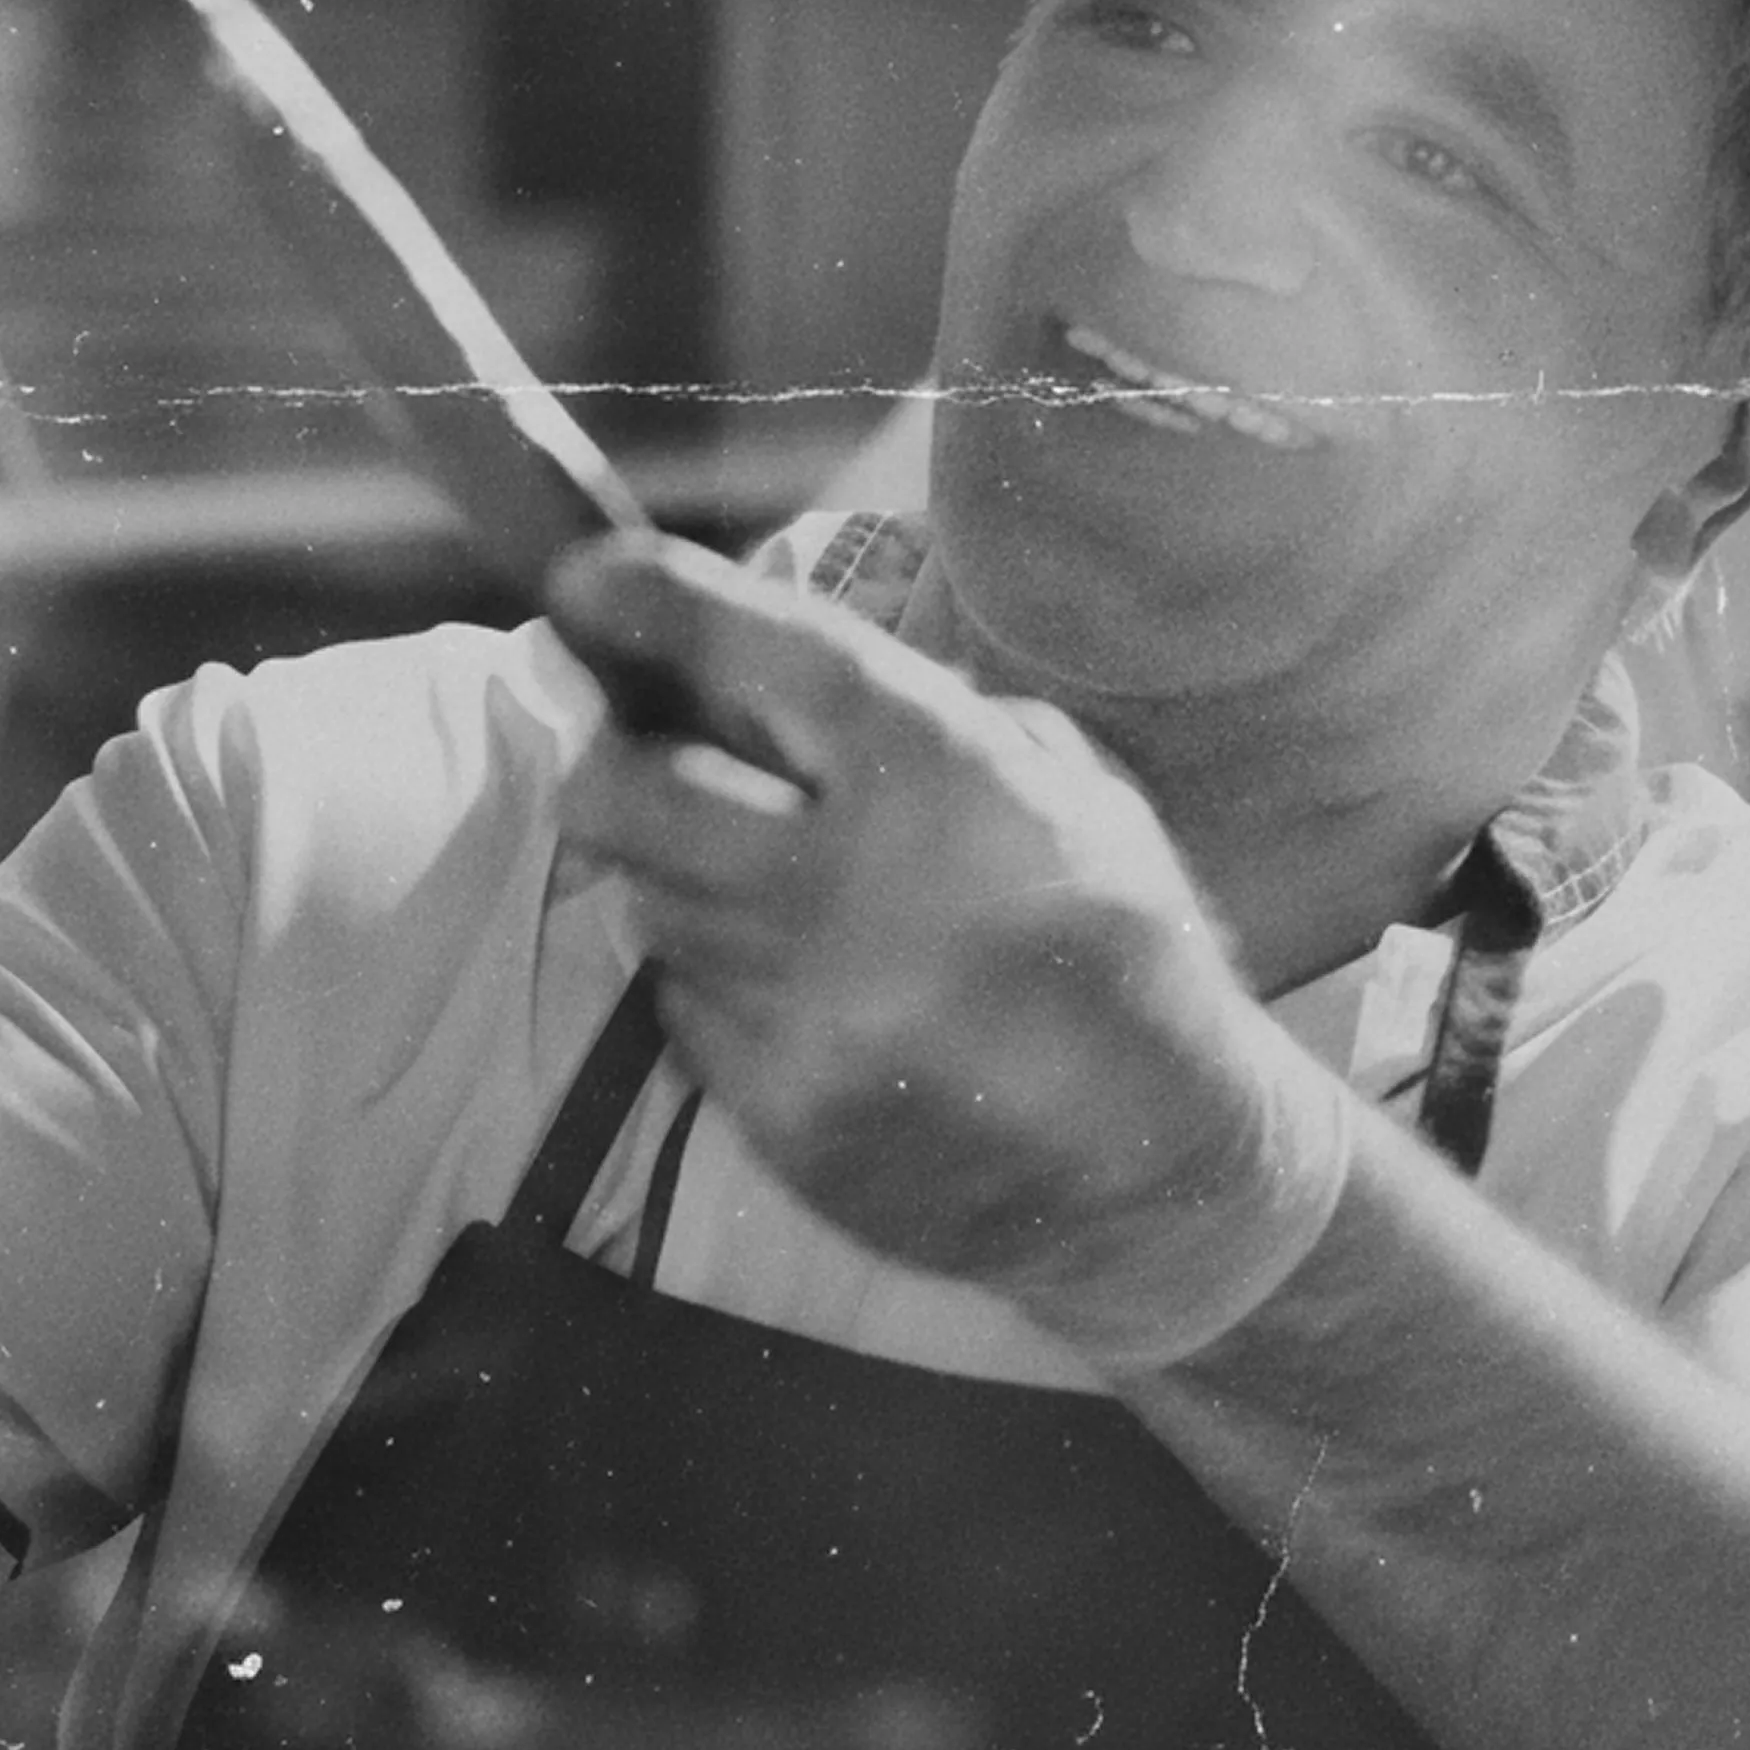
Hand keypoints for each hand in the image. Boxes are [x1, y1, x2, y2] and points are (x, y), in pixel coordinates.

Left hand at [547, 534, 1353, 1365]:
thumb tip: (769, 673)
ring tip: (776, 885)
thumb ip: (919, 718)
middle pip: (629, 797)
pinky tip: (809, 989)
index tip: (584, 577)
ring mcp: (802, 1014)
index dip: (652, 603)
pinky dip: (722, 983)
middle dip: (614, 762)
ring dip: (684, 876)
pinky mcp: (778, 1114)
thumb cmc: (1124, 950)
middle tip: (640, 753)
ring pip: (653, 905)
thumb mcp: (1067, 787)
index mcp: (938, 779)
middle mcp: (848, 890)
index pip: (757, 656)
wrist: (1164, 1172)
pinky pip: (689, 1011)